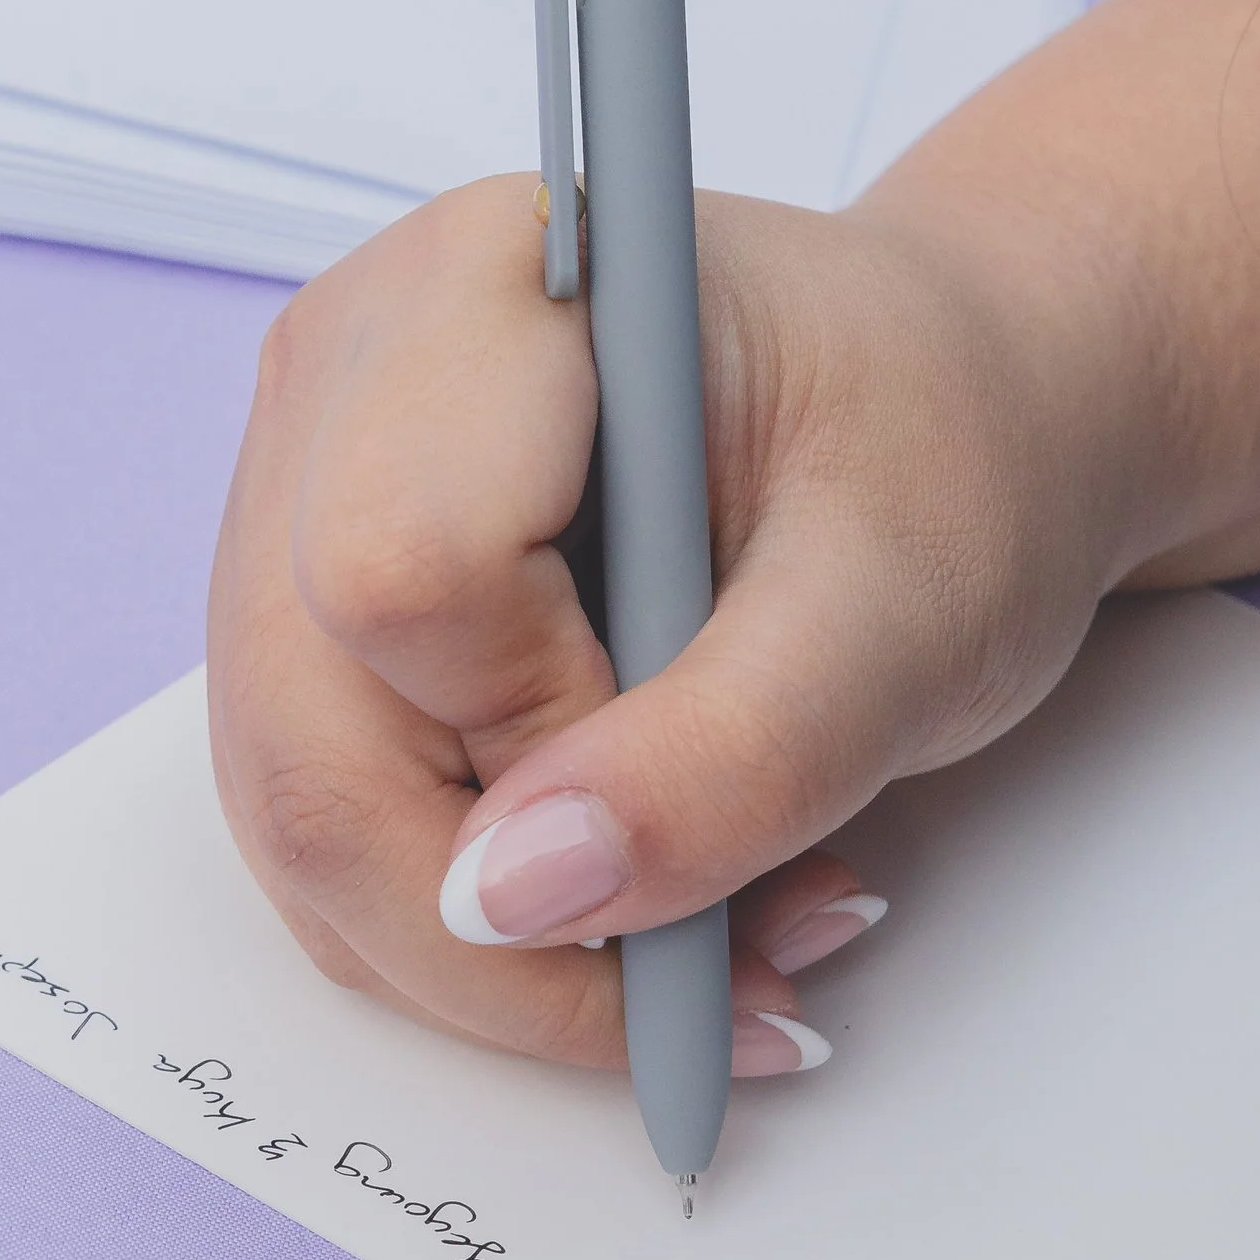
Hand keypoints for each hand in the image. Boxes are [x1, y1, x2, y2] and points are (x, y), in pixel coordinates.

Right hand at [207, 171, 1147, 1075]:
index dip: (541, 740)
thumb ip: (732, 754)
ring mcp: (296, 496)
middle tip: (735, 977)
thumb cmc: (951, 447)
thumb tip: (506, 904)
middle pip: (314, 733)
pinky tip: (651, 888)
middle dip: (521, 923)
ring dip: (515, 942)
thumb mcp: (910, 607)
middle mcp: (345, 373)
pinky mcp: (306, 611)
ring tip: (731, 929)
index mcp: (491, 282)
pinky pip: (331, 823)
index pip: (400, 570)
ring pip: (304, 815)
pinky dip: (488, 917)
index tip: (722, 778)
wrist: (963, 408)